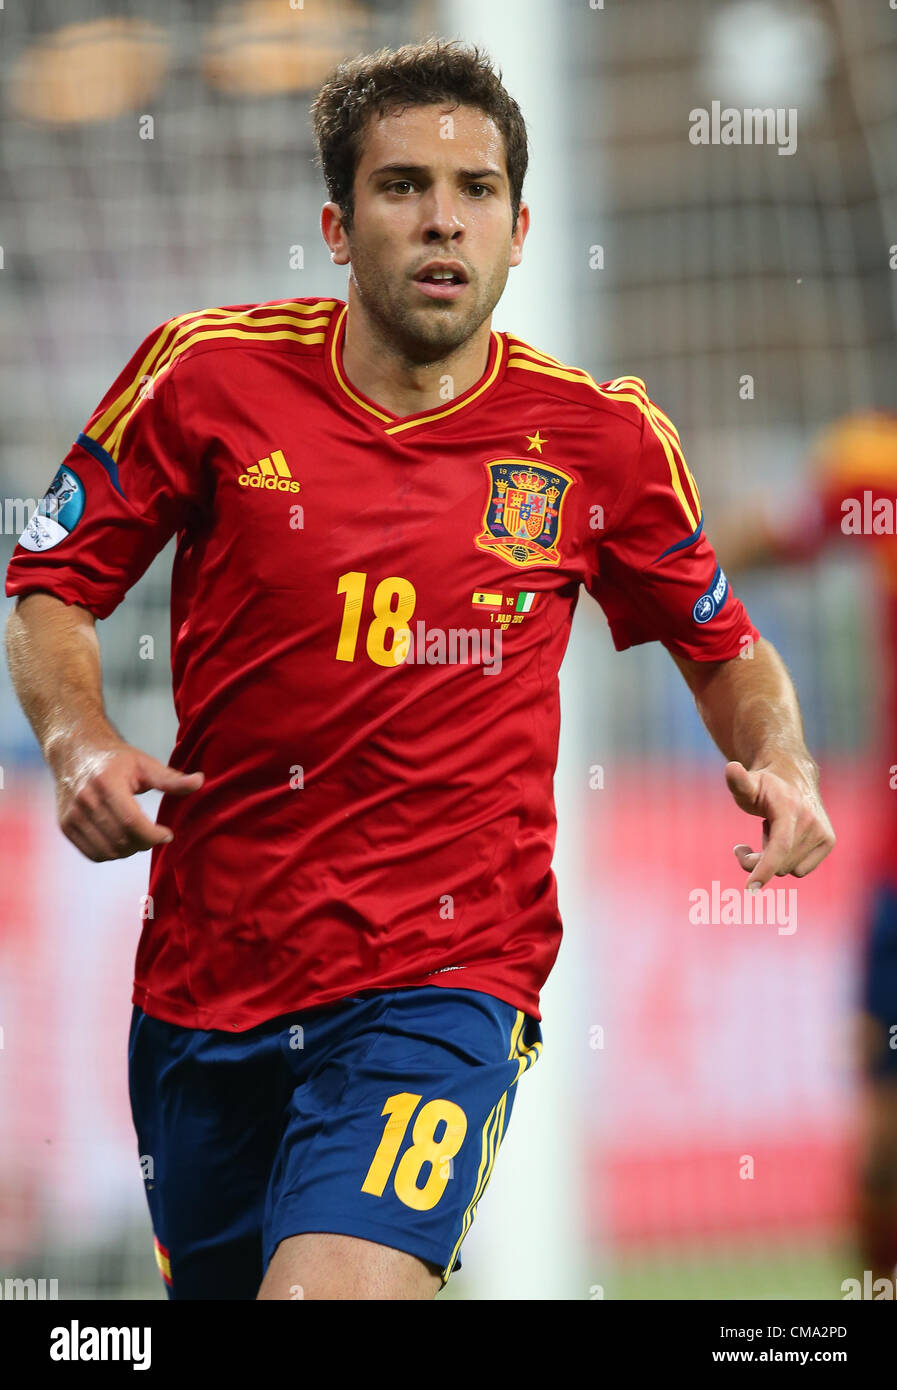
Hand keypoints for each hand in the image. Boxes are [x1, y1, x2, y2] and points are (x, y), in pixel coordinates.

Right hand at [54, 739, 204, 861]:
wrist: (76, 752)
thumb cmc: (116, 759)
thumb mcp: (145, 764)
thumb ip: (171, 779)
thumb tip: (200, 781)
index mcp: (106, 783)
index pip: (132, 822)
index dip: (153, 835)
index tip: (168, 834)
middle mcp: (85, 801)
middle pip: (120, 839)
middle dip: (144, 843)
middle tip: (155, 835)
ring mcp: (72, 815)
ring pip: (107, 851)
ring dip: (129, 850)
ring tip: (140, 836)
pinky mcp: (66, 826)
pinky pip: (93, 853)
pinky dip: (112, 853)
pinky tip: (123, 840)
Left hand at [724, 759, 834, 889]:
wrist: (793, 777)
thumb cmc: (764, 785)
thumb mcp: (747, 783)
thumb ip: (738, 781)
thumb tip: (731, 767)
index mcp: (790, 809)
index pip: (779, 846)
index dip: (764, 868)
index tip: (750, 888)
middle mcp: (812, 822)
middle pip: (778, 864)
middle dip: (756, 861)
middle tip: (743, 847)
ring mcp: (823, 833)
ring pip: (788, 869)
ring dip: (771, 860)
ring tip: (768, 834)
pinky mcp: (828, 842)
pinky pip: (800, 870)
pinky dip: (786, 861)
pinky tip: (782, 841)